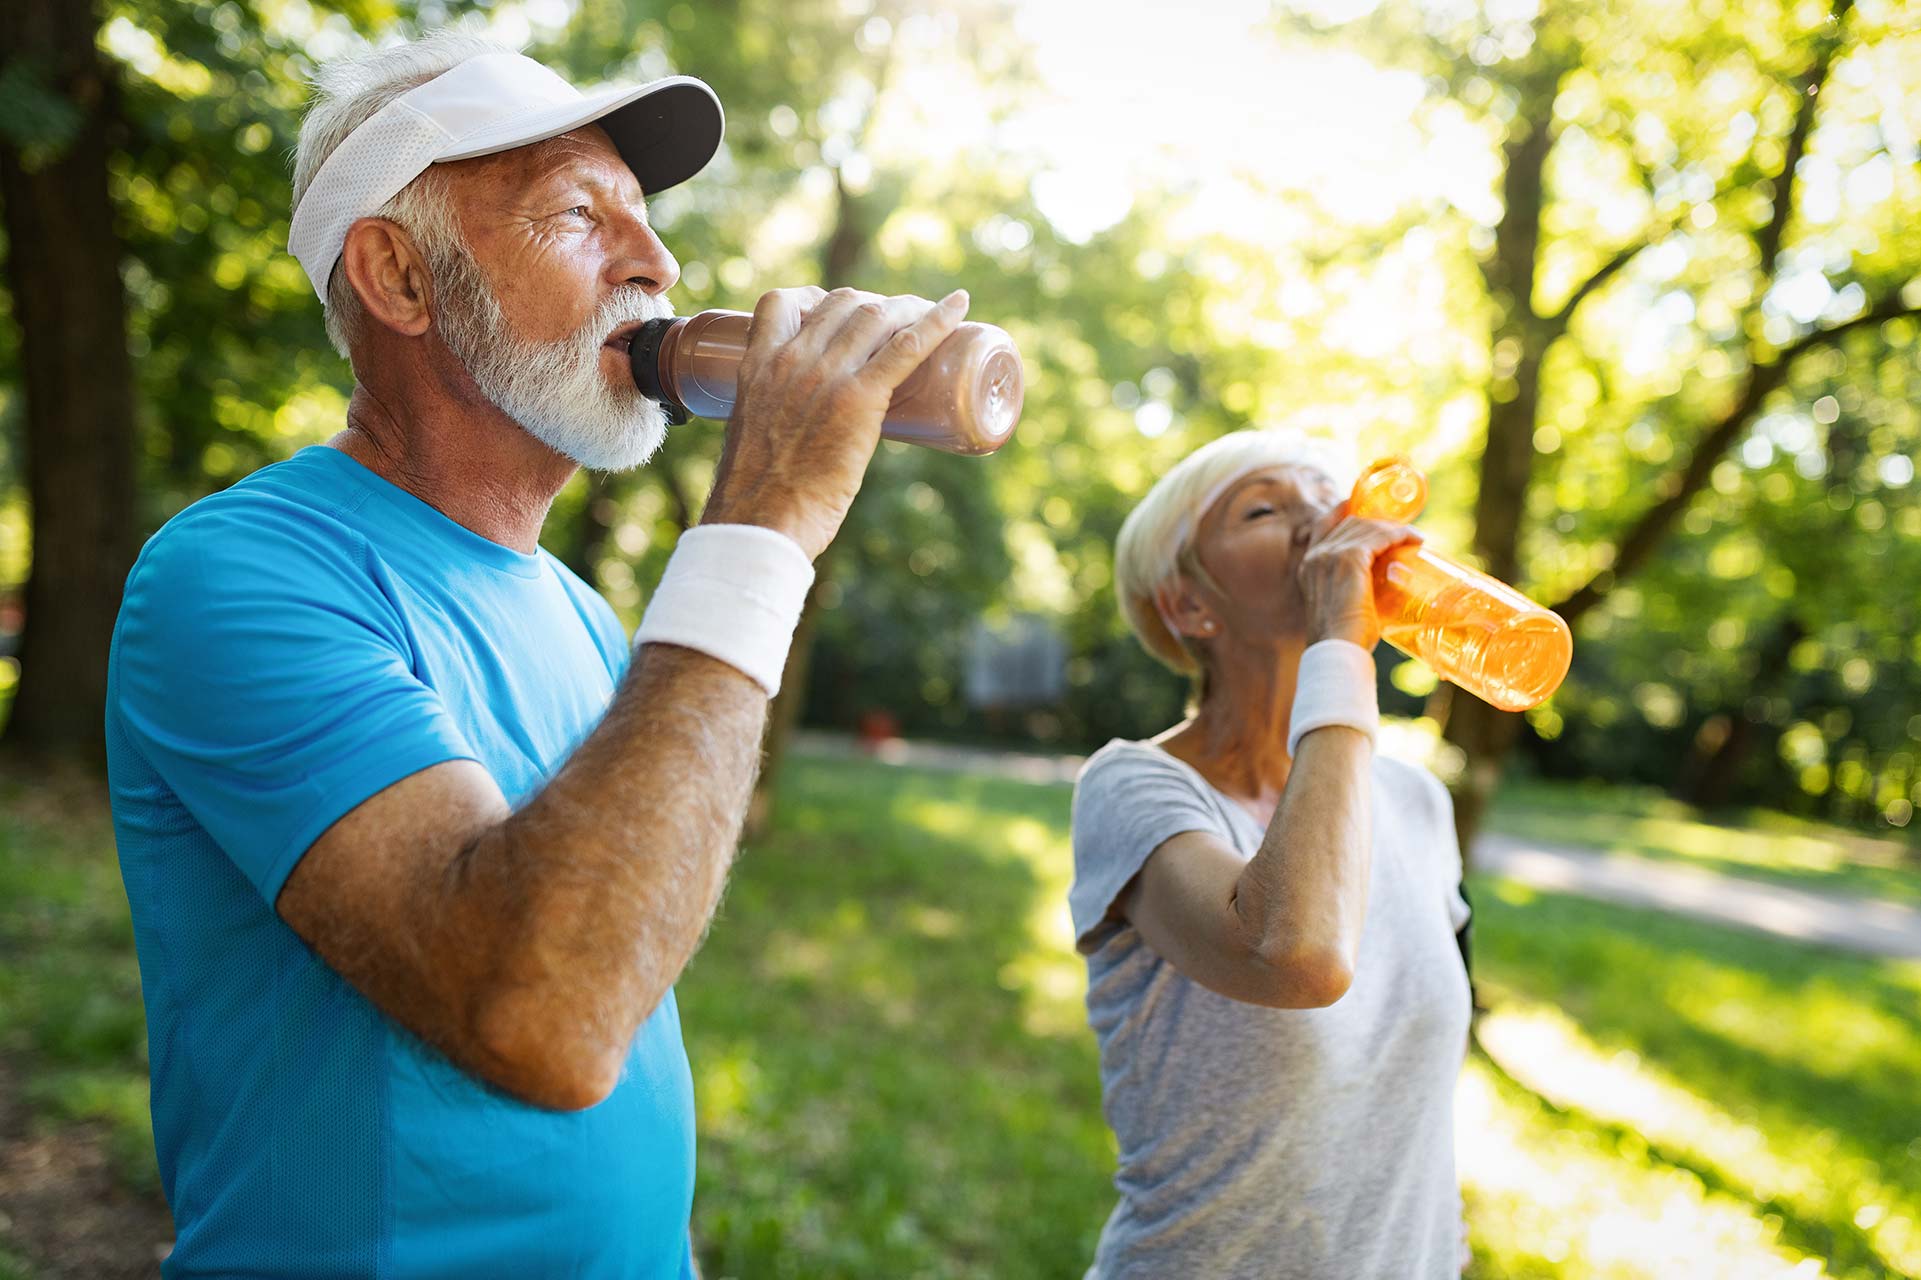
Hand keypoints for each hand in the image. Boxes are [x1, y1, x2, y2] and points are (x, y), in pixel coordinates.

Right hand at [702, 286, 969, 558]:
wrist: (761, 521)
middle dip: (875, 305)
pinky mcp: (860, 398)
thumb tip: (800, 441)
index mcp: (756, 366)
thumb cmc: (756, 498)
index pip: (780, 302)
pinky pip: (906, 346)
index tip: (836, 309)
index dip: (815, 297)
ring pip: (877, 317)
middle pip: (842, 304)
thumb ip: (775, 423)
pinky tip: (958, 307)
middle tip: (898, 324)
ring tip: (930, 315)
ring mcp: (826, 375)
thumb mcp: (753, 438)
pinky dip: (937, 321)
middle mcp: (790, 359)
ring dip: (909, 309)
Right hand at [1296, 509, 1420, 648]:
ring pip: (1367, 527)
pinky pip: (1380, 536)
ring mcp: (1331, 555)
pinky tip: (1414, 540)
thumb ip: (1352, 596)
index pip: (1323, 525)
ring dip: (1394, 529)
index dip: (1343, 510)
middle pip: (1351, 523)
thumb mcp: (1342, 610)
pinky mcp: (1350, 558)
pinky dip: (1400, 535)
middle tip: (1402, 533)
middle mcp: (1316, 556)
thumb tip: (1382, 600)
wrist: (1337, 649)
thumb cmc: (1344, 641)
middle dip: (1379, 523)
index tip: (1363, 506)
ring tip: (1413, 538)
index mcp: (1308, 567)